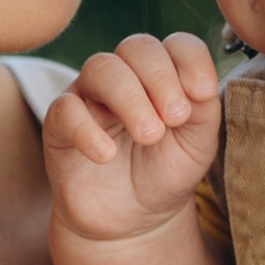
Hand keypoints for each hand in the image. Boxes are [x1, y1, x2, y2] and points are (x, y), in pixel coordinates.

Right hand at [41, 33, 220, 245]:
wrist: (132, 218)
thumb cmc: (165, 172)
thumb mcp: (197, 145)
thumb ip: (204, 110)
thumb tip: (199, 86)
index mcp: (163, 75)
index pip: (176, 45)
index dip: (191, 61)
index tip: (204, 94)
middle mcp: (125, 76)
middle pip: (137, 48)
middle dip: (160, 78)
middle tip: (175, 118)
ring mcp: (90, 96)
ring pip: (101, 68)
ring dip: (129, 98)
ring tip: (149, 136)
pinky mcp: (60, 124)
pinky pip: (66, 110)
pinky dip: (88, 130)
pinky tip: (107, 155)